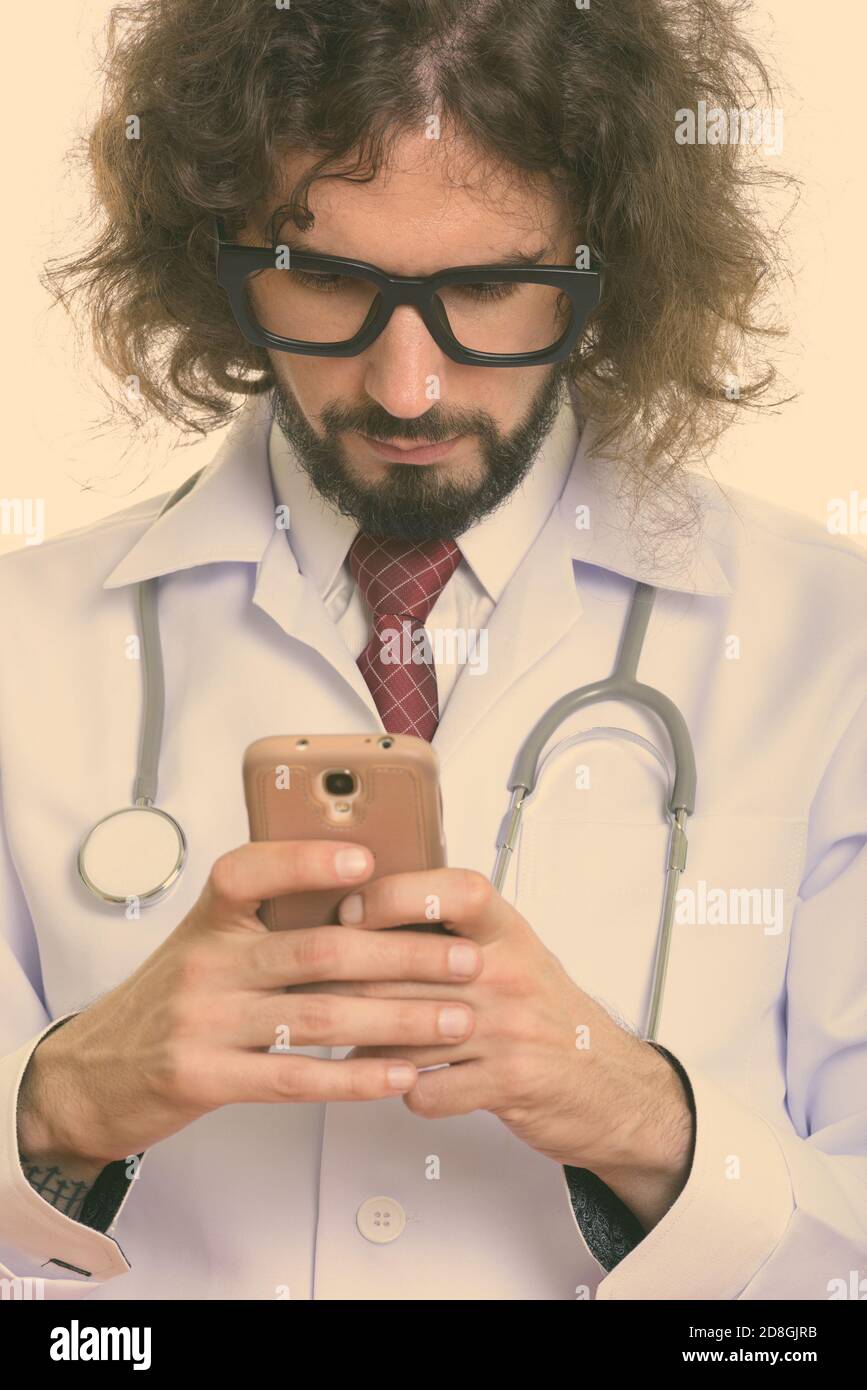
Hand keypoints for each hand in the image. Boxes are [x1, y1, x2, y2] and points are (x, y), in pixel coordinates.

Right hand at [16, 842, 484, 1171]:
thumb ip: (271, 922)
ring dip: (398, 1018)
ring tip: (456, 1017)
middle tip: (465, 959)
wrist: (93, 1074)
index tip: (369, 862)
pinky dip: (354, 1077)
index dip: (307, 862)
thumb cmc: (174, 997)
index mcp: (210, 918)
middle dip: (403, 954)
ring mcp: (202, 1022)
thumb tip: (367, 894)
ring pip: (319, 1016)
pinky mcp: (204, 1078)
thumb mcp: (207, 943)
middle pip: (318, 950)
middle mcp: (206, 961)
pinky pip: (293, 1078)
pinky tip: (400, 1074)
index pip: (252, 871)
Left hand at [328, 868, 694, 1230]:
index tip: (349, 909)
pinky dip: (400, 1089)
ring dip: (360, 1040)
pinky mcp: (507, 1083)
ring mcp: (509, 1029)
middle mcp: (509, 974)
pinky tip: (389, 1081)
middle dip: (345, 977)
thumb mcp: (514, 951)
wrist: (609, 1085)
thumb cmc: (546, 1012)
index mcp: (508, 931)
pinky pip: (426, 1088)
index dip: (393, 895)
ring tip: (332, 1035)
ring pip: (405, 1031)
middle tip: (304, 980)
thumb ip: (454, 929)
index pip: (452, 891)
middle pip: (407, 967)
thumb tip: (367, 905)